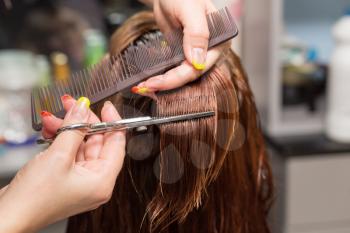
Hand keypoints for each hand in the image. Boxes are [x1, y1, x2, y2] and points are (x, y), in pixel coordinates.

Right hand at [0, 96, 125, 232]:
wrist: (9, 214)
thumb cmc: (34, 198)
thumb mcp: (58, 156)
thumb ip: (74, 129)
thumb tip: (82, 109)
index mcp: (102, 181)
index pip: (117, 145)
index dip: (113, 122)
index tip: (106, 107)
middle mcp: (95, 182)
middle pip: (97, 142)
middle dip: (83, 122)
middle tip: (73, 106)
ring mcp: (80, 180)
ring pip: (81, 145)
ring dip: (68, 129)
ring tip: (53, 118)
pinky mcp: (66, 178)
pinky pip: (70, 152)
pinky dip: (61, 139)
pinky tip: (51, 130)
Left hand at [133, 0, 230, 95]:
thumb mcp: (190, 10)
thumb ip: (197, 33)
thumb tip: (197, 61)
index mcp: (220, 41)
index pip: (200, 66)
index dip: (178, 77)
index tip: (157, 82)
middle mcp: (211, 50)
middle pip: (190, 74)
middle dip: (168, 82)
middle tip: (146, 86)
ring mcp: (196, 53)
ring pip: (182, 75)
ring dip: (164, 82)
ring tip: (145, 85)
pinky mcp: (184, 54)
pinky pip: (175, 69)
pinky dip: (163, 75)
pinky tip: (150, 79)